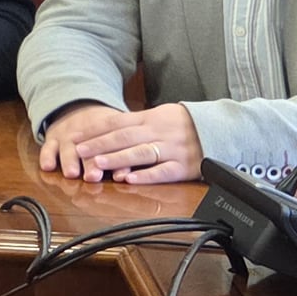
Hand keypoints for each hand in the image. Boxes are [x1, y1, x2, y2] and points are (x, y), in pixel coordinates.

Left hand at [39, 102, 203, 183]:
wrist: (221, 128)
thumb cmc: (184, 123)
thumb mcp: (159, 116)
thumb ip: (135, 123)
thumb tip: (104, 129)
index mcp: (150, 118)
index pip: (116, 122)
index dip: (94, 130)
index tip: (75, 137)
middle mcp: (158, 132)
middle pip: (125, 137)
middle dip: (100, 144)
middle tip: (78, 151)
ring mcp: (172, 149)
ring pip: (141, 153)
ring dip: (117, 159)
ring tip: (97, 164)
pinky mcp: (184, 166)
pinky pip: (163, 171)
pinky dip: (146, 176)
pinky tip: (130, 180)